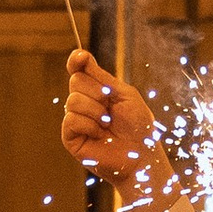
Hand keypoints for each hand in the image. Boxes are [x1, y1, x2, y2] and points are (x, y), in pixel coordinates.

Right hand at [60, 47, 179, 201]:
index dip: (76, 61)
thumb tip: (81, 56)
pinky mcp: (71, 138)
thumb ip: (102, 77)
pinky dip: (88, 125)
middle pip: (75, 81)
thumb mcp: (124, 94)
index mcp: (97, 91)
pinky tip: (99, 134)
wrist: (141, 155)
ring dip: (95, 111)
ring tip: (107, 124)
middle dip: (97, 91)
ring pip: (73, 100)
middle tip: (110, 106)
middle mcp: (84, 103)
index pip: (79, 70)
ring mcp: (76, 120)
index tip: (80, 58)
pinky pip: (71, 119)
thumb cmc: (138, 126)